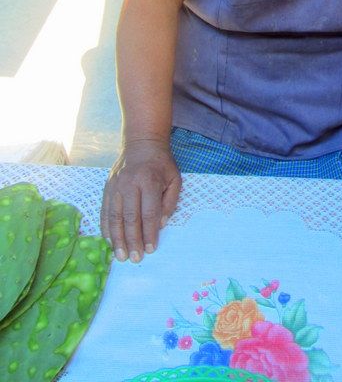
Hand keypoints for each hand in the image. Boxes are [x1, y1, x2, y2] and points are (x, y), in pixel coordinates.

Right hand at [101, 138, 180, 262]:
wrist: (141, 143)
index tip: (151, 249)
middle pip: (130, 218)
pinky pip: (104, 210)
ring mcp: (116, 185)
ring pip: (114, 216)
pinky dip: (106, 227)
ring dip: (117, 239)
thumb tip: (160, 224)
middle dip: (132, 241)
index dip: (150, 233)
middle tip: (135, 258)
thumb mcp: (175, 179)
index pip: (149, 213)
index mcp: (150, 181)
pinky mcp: (107, 187)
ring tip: (120, 256)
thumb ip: (170, 202)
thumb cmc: (161, 164)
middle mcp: (130, 184)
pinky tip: (109, 241)